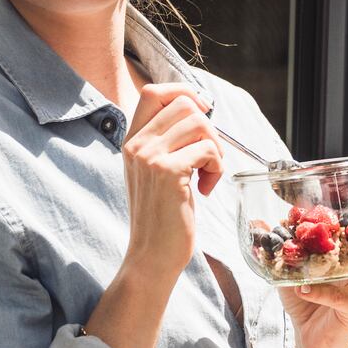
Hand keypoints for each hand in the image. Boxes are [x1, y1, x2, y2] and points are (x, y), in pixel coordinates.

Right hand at [118, 83, 224, 288]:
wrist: (151, 255)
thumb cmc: (161, 216)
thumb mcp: (154, 172)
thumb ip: (166, 142)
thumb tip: (199, 111)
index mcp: (131, 141)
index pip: (153, 92)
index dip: (183, 93)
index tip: (202, 112)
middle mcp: (136, 144)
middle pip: (184, 104)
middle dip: (208, 128)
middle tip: (208, 158)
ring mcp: (150, 157)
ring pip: (199, 123)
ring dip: (215, 149)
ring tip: (207, 175)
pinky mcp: (168, 172)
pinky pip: (208, 149)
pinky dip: (216, 167)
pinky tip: (206, 189)